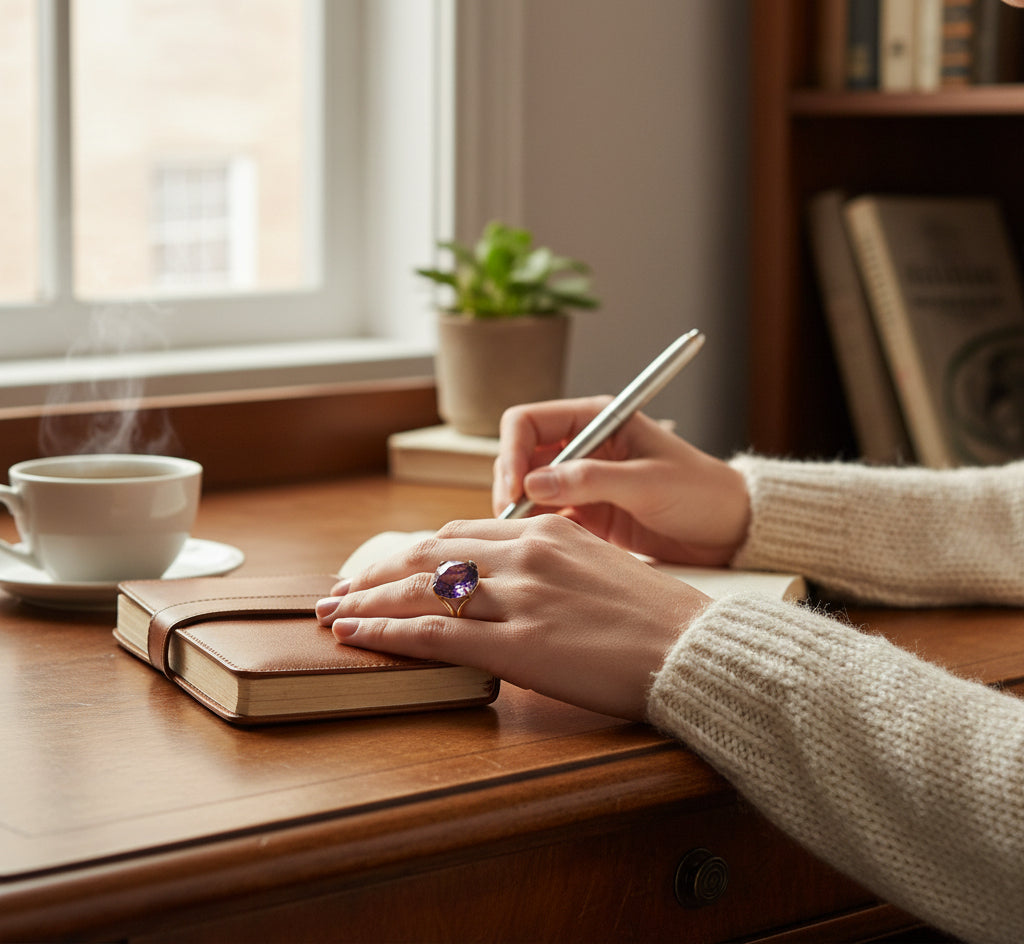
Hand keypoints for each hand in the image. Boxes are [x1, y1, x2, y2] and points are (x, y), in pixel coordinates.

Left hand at [314, 515, 709, 721]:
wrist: (693, 648)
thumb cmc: (654, 615)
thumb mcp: (597, 566)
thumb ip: (548, 562)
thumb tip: (509, 574)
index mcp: (545, 532)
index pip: (457, 535)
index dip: (412, 553)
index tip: (384, 567)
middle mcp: (525, 555)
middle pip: (428, 555)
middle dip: (375, 573)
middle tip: (338, 588)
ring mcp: (519, 598)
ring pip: (422, 590)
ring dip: (367, 601)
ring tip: (331, 612)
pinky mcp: (520, 645)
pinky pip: (437, 634)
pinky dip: (388, 633)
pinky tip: (357, 636)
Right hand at [492, 398, 749, 566]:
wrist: (730, 531)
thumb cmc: (701, 493)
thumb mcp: (648, 483)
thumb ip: (590, 480)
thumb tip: (532, 485)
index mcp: (596, 420)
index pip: (528, 422)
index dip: (513, 452)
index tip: (515, 489)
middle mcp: (582, 446)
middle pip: (520, 457)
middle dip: (511, 486)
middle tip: (514, 520)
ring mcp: (581, 481)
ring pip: (527, 491)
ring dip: (521, 512)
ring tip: (529, 537)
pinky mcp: (586, 513)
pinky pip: (546, 518)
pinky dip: (538, 531)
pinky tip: (546, 547)